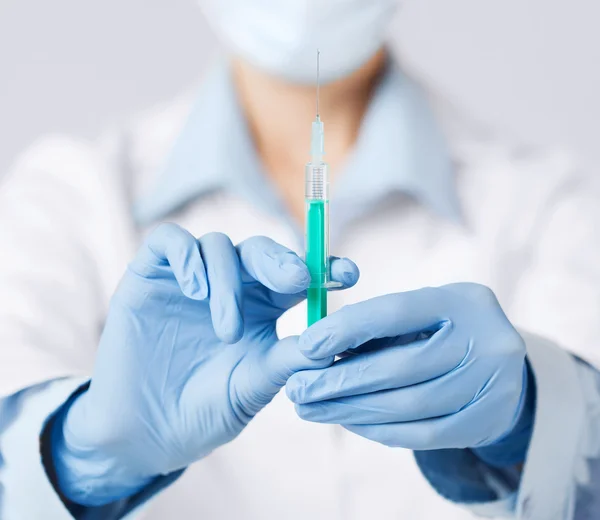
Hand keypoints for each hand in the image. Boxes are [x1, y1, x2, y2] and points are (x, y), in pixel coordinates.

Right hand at [50, 223, 358, 505]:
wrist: (146, 434)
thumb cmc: (206, 411)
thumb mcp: (254, 387)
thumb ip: (288, 360)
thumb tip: (332, 339)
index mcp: (263, 307)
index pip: (297, 274)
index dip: (324, 266)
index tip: (349, 274)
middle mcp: (230, 286)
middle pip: (260, 250)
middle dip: (281, 260)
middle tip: (296, 280)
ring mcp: (190, 279)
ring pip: (218, 245)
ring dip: (228, 281)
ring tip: (226, 329)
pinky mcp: (150, 276)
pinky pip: (168, 241)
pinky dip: (186, 256)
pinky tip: (194, 290)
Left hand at [287, 283, 527, 450]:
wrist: (503, 363)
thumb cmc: (443, 329)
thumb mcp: (419, 312)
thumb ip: (376, 326)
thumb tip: (317, 349)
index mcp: (460, 301)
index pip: (395, 312)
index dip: (346, 329)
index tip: (306, 346)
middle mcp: (484, 340)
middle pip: (400, 367)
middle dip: (340, 381)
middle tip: (297, 390)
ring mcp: (493, 384)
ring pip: (409, 406)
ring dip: (352, 410)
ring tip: (312, 409)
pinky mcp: (488, 421)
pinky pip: (424, 435)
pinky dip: (380, 431)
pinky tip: (348, 422)